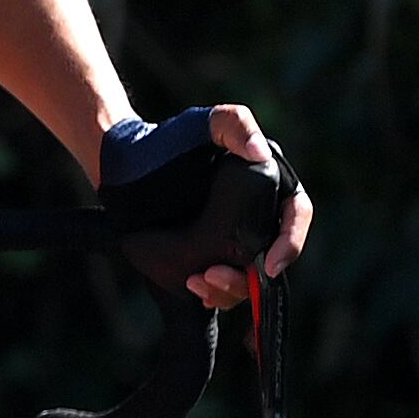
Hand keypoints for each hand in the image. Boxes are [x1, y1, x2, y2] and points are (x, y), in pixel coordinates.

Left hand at [96, 105, 309, 309]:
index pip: (295, 213)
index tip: (272, 263)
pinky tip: (194, 286)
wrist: (123, 167)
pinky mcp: (205, 260)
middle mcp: (255, 216)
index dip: (291, 240)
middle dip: (254, 277)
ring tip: (197, 281)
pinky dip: (212, 293)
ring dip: (229, 289)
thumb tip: (260, 153)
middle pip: (273, 255)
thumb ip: (234, 124)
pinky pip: (220, 287)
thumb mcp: (203, 124)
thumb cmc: (166, 141)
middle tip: (217, 274)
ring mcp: (231, 241)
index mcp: (268, 183)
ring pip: (248, 278)